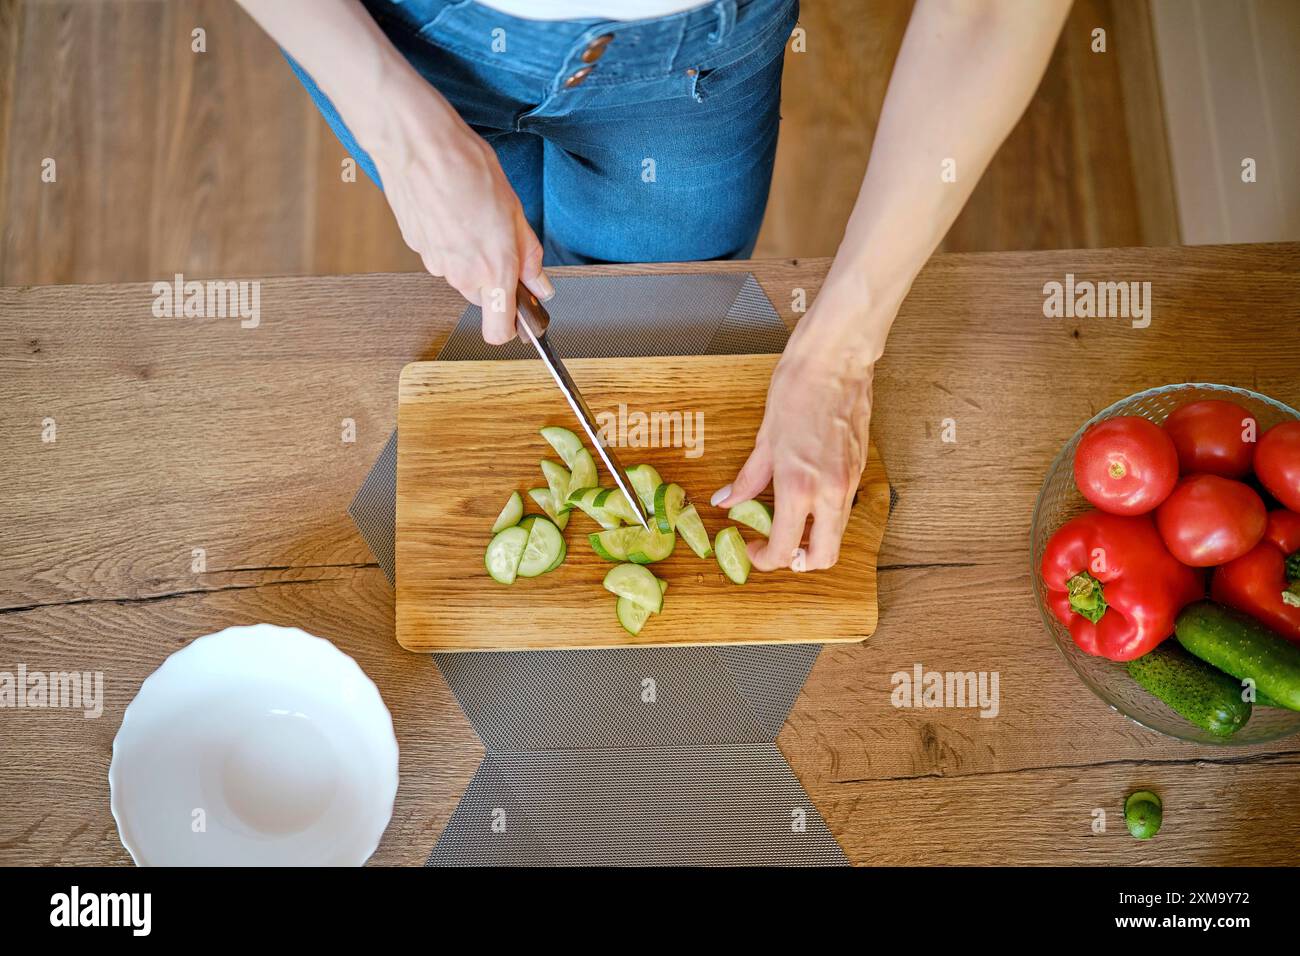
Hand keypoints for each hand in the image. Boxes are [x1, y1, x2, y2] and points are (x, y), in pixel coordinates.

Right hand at [360, 76, 552, 343]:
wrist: (416, 144)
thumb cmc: (466, 167)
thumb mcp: (515, 210)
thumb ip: (528, 255)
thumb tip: (540, 284)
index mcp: (492, 269)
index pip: (498, 331)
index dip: (512, 326)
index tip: (522, 311)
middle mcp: (461, 274)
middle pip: (482, 298)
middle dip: (494, 279)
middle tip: (503, 240)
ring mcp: (435, 263)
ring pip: (461, 275)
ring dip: (472, 257)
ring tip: (476, 216)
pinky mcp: (417, 247)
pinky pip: (442, 255)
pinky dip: (450, 241)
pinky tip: (454, 210)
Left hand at [712, 311, 874, 571]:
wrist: (836, 361)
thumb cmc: (798, 389)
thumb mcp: (765, 439)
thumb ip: (749, 478)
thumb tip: (727, 501)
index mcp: (799, 487)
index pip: (784, 549)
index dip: (765, 559)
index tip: (753, 550)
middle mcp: (830, 493)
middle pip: (822, 557)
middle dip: (798, 562)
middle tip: (775, 547)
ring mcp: (850, 483)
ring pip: (837, 535)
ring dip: (814, 540)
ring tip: (789, 523)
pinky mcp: (860, 471)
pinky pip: (844, 510)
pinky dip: (826, 517)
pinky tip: (807, 500)